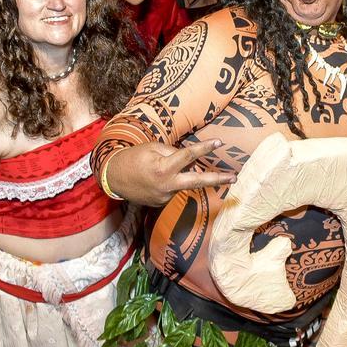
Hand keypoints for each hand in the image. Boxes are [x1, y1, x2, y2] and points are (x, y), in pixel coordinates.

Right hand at [106, 139, 236, 206]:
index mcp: (163, 168)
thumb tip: (191, 158)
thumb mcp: (153, 148)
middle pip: (197, 182)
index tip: (219, 143)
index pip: (188, 156)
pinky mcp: (162, 203)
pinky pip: (172, 189)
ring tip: (156, 168)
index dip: (204, 148)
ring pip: (181, 183)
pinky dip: (170, 182)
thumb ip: (173, 153)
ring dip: (180, 175)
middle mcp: (166, 186)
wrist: (112, 178)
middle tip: (234, 177)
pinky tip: (154, 179)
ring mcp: (164, 197)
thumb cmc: (132, 158)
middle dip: (217, 179)